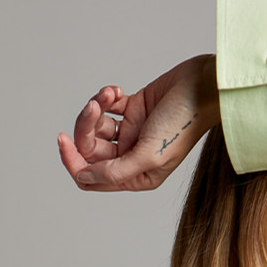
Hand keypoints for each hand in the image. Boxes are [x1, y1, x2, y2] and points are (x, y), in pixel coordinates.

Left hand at [58, 55, 219, 191]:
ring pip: (95, 126)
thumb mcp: (148, 155)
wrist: (202, 88)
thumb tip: (83, 177)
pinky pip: (106, 106)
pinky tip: (117, 90)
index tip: (63, 140)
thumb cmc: (183, 123)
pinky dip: (106, 96)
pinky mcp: (132, 109)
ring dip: (96, 107)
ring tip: (108, 94)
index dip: (74, 162)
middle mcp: (131, 157)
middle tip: (94, 107)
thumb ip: (115, 172)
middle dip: (86, 126)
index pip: (92, 178)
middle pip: (90, 150)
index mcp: (136, 176)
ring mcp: (131, 132)